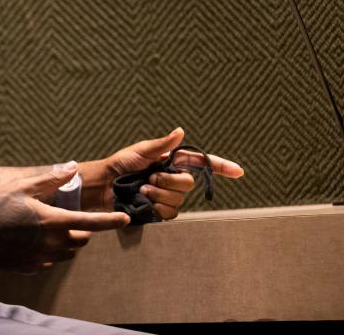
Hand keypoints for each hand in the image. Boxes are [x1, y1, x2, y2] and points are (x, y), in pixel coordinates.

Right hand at [0, 164, 129, 272]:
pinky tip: (34, 241)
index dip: (111, 221)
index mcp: (52, 221)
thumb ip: (51, 180)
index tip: (126, 219)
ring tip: (51, 228)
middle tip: (69, 218)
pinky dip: (50, 252)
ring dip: (67, 242)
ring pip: (67, 253)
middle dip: (82, 230)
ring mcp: (40, 258)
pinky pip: (50, 261)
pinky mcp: (30, 267)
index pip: (91, 223)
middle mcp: (50, 243)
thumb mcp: (22, 186)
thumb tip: (73, 168)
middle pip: (81, 240)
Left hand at [89, 127, 243, 219]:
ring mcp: (168, 196)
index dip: (220, 167)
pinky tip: (144, 200)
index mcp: (172, 162)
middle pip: (188, 183)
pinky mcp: (161, 211)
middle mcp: (173, 179)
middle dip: (168, 181)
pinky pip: (169, 212)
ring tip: (142, 189)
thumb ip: (162, 145)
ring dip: (159, 194)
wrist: (105, 185)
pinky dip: (156, 206)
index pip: (201, 163)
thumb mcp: (141, 151)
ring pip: (179, 199)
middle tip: (149, 178)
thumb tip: (180, 131)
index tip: (238, 171)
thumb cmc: (121, 164)